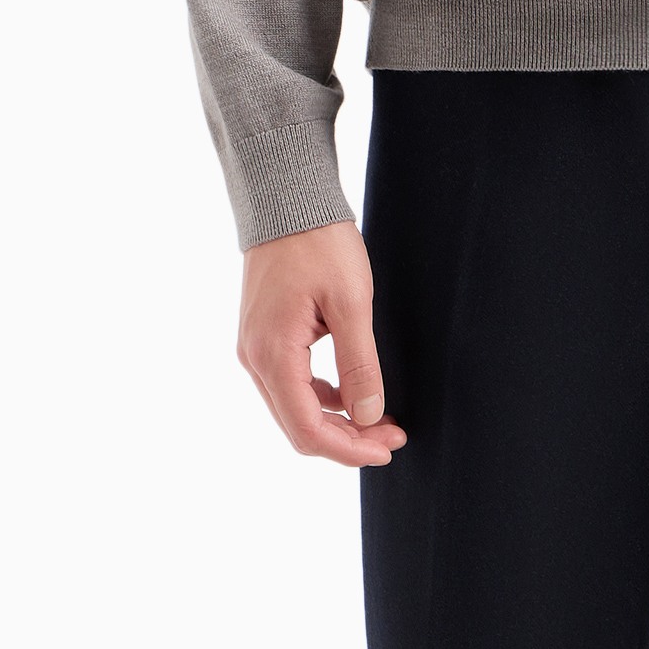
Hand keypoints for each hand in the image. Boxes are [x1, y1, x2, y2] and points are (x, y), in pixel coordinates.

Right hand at [237, 219, 406, 466]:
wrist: (288, 199)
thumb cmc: (320, 243)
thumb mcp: (351, 301)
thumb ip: (359, 363)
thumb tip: (368, 416)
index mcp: (273, 355)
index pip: (308, 430)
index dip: (349, 450)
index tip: (388, 448)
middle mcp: (255, 359)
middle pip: (298, 425)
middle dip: (347, 439)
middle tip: (393, 436)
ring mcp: (255, 348)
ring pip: (294, 407)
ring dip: (336, 420)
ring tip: (380, 417)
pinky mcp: (263, 336)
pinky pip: (290, 384)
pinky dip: (321, 396)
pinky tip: (352, 392)